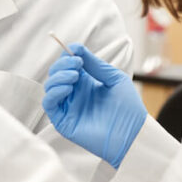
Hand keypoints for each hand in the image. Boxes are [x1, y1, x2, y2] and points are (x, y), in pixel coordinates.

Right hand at [42, 44, 146, 167]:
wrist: (132, 133)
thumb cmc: (128, 108)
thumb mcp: (114, 78)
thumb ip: (95, 64)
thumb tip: (77, 48)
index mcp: (85, 83)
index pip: (67, 65)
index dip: (67, 56)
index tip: (76, 51)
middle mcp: (74, 94)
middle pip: (56, 73)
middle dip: (62, 64)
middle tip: (77, 63)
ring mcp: (67, 107)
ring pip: (50, 87)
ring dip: (59, 77)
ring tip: (75, 75)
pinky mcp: (63, 121)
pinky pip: (49, 104)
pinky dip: (54, 92)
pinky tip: (68, 88)